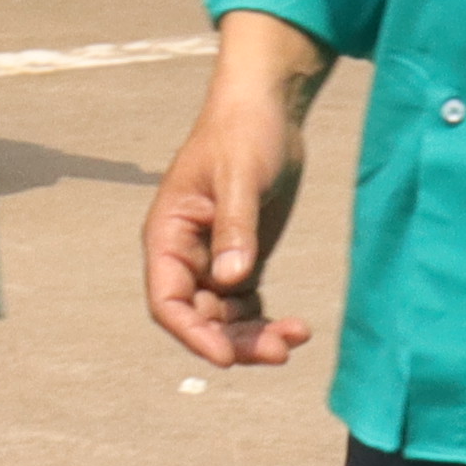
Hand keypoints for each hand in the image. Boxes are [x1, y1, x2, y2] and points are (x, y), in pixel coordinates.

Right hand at [143, 13, 328, 367]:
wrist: (267, 108)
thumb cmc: (243, 132)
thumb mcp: (239, 177)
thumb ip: (235, 228)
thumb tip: (231, 280)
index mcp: (168, 235)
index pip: (167, 301)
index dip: (192, 333)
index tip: (224, 357)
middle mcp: (186, 255)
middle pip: (200, 318)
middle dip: (235, 341)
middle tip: (280, 351)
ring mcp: (214, 260)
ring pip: (226, 319)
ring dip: (255, 336)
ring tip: (296, 337)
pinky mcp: (243, 258)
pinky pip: (248, 306)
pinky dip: (267, 321)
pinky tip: (297, 326)